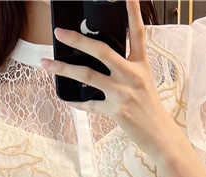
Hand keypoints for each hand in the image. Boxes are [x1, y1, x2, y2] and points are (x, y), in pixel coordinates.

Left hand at [40, 0, 181, 157]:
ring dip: (63, 69)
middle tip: (60, 32)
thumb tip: (98, 61)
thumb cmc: (149, 107)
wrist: (159, 134)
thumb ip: (126, 68)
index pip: (137, 33)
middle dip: (77, 40)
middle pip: (101, 51)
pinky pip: (90, 104)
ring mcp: (123, 93)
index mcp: (141, 65)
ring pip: (88, 76)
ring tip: (46, 63)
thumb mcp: (144, 81)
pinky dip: (77, 102)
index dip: (133, 12)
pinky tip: (67, 98)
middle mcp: (132, 75)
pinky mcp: (117, 111)